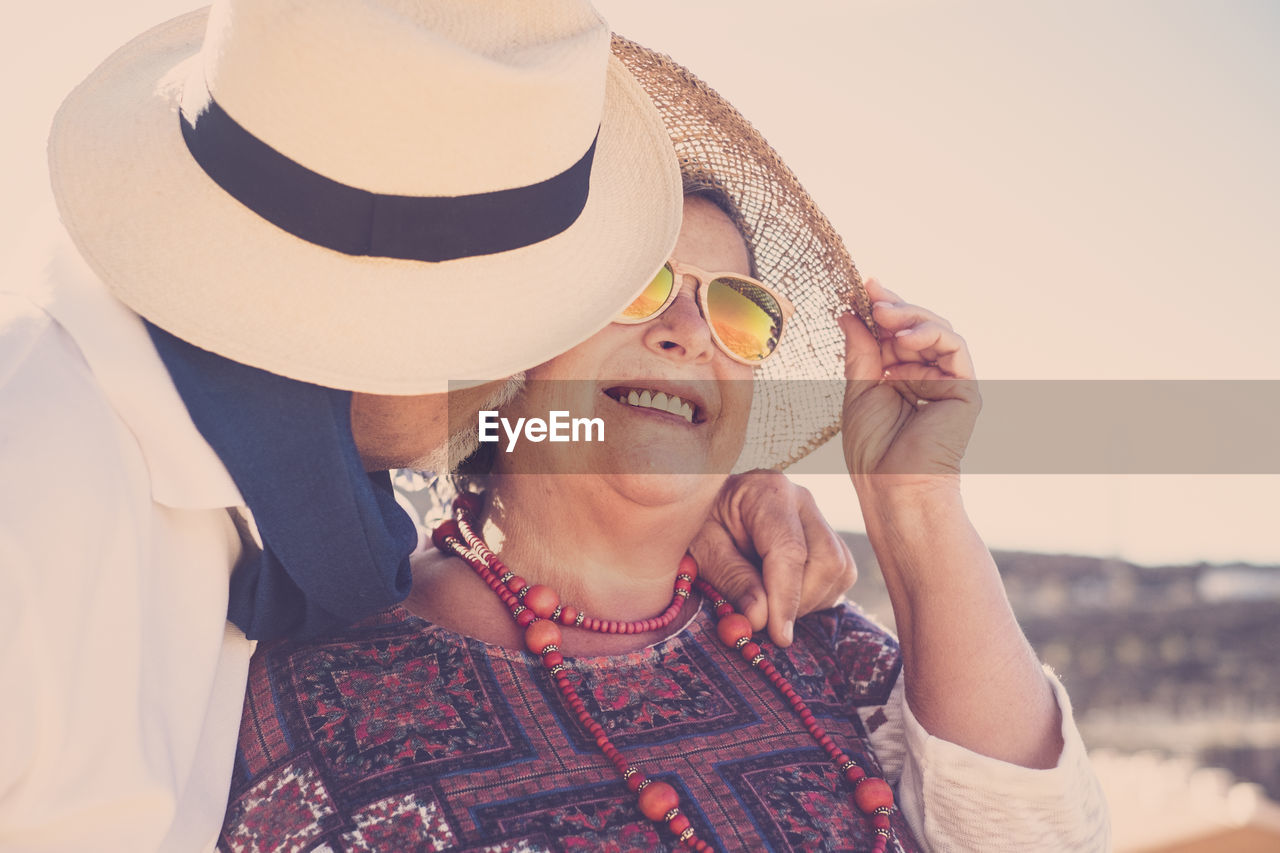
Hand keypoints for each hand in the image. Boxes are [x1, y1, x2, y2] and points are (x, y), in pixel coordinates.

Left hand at [689, 470, 856, 646]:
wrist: (708, 502)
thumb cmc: (700, 522)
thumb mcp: (703, 548)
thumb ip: (732, 579)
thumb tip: (761, 619)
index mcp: (767, 492)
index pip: (790, 550)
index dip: (786, 598)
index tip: (778, 636)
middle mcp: (802, 500)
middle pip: (826, 560)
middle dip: (800, 602)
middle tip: (767, 623)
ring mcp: (818, 516)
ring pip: (839, 570)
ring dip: (810, 602)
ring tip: (771, 605)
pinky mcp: (827, 535)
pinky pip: (840, 574)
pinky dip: (818, 596)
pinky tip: (786, 596)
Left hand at [839, 278, 979, 496]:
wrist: (892, 487)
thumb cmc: (873, 451)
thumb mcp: (858, 390)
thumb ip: (860, 351)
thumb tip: (849, 313)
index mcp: (901, 377)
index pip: (896, 334)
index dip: (882, 309)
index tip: (863, 287)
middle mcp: (926, 376)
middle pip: (918, 327)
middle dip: (895, 308)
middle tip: (873, 295)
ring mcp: (947, 382)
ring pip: (938, 331)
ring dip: (911, 317)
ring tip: (885, 315)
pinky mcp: (965, 390)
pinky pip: (954, 348)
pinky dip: (931, 334)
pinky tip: (905, 337)